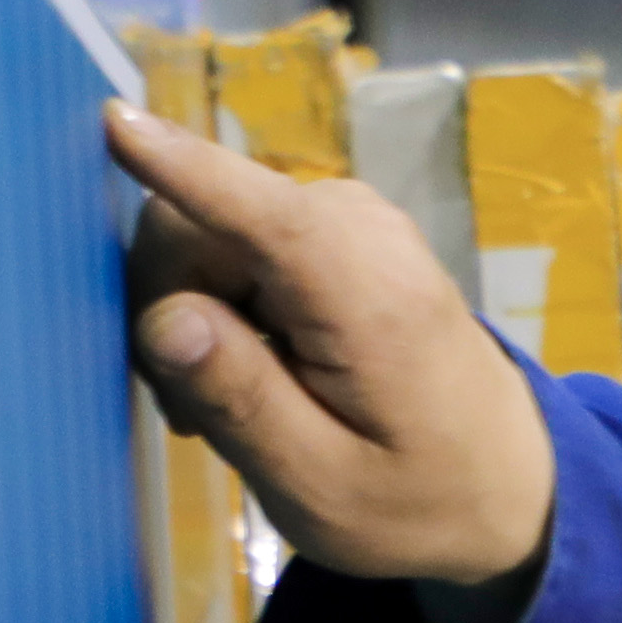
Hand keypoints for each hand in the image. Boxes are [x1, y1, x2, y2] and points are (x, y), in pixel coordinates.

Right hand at [101, 104, 560, 586]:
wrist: (509, 486)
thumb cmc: (421, 502)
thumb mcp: (324, 488)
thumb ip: (242, 401)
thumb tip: (165, 319)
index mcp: (364, 296)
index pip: (257, 210)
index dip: (177, 167)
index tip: (112, 120)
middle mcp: (356, 229)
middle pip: (199, 226)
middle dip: (166, 310)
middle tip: (191, 417)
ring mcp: (347, 221)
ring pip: (207, 235)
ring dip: (191, 318)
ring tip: (234, 411)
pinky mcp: (335, 231)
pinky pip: (238, 244)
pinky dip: (222, 309)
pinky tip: (250, 377)